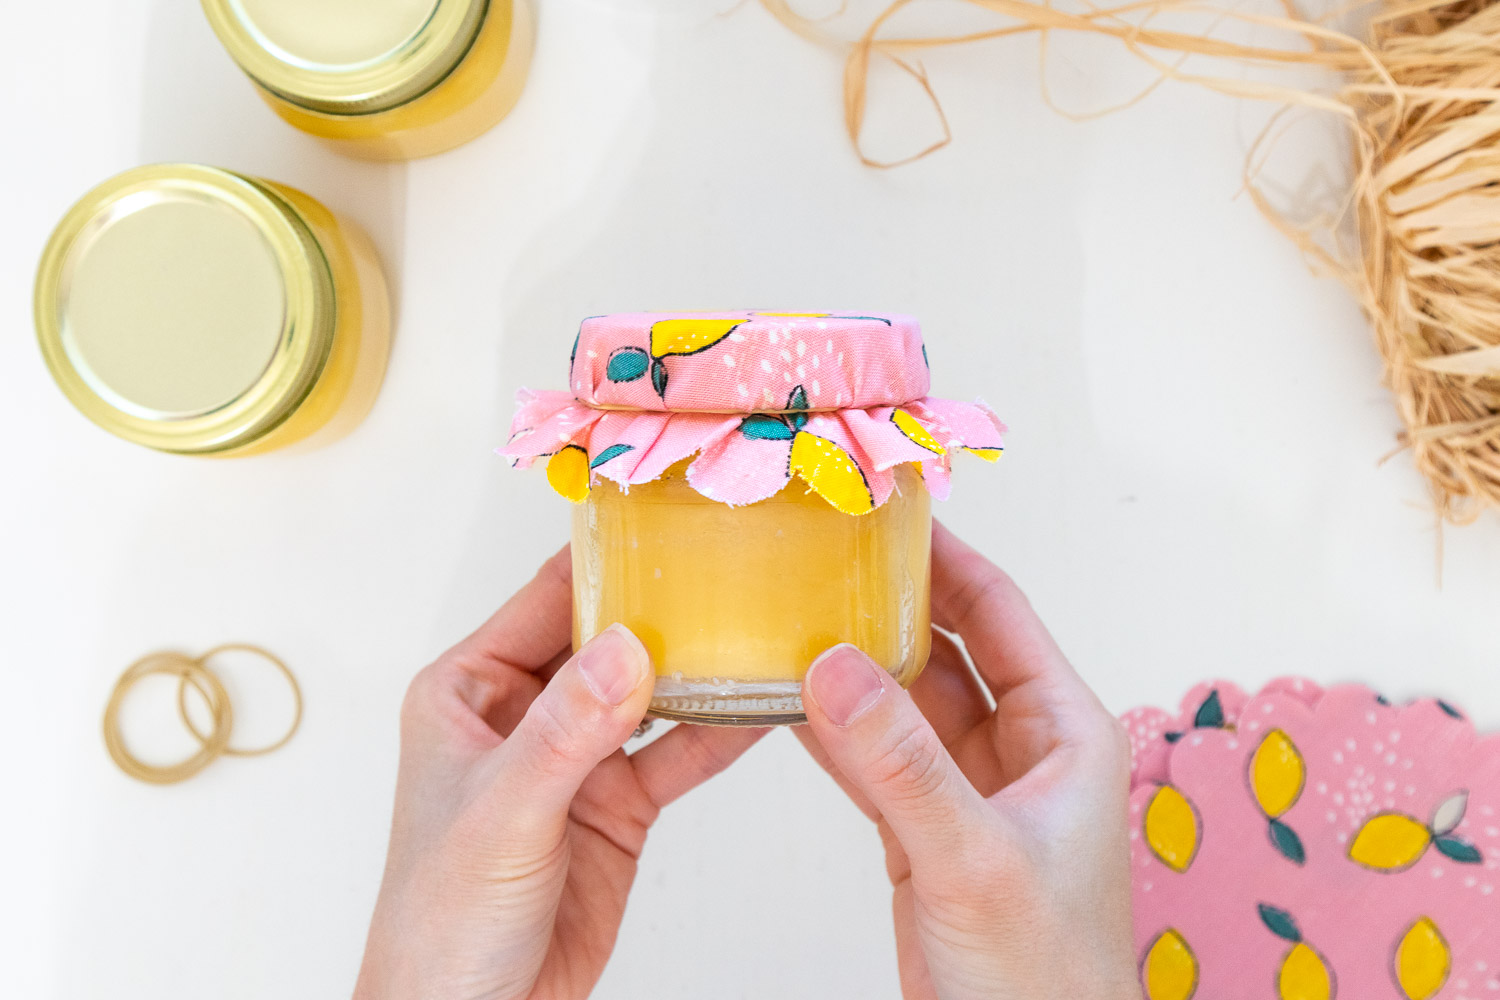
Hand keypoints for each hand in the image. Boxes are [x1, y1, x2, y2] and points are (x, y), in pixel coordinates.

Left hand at [354, 547, 764, 999]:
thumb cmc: (440, 923)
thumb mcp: (504, 815)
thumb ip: (567, 732)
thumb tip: (627, 649)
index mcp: (470, 692)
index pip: (543, 601)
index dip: (601, 560)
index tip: (663, 520)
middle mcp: (524, 714)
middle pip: (606, 638)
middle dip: (663, 609)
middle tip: (730, 569)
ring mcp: (576, 759)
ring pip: (650, 694)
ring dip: (699, 669)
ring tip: (759, 632)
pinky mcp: (617, 806)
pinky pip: (676, 755)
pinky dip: (718, 734)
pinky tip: (760, 710)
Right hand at [797, 522, 1136, 999]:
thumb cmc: (1044, 978)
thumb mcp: (974, 859)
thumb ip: (904, 765)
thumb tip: (833, 668)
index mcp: (1062, 733)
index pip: (999, 614)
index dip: (948, 557)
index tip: (890, 509)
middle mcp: (1019, 750)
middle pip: (946, 646)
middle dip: (890, 600)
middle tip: (827, 550)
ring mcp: (968, 791)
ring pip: (903, 702)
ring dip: (853, 664)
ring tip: (791, 611)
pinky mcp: (925, 832)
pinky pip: (874, 759)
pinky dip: (832, 731)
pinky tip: (785, 699)